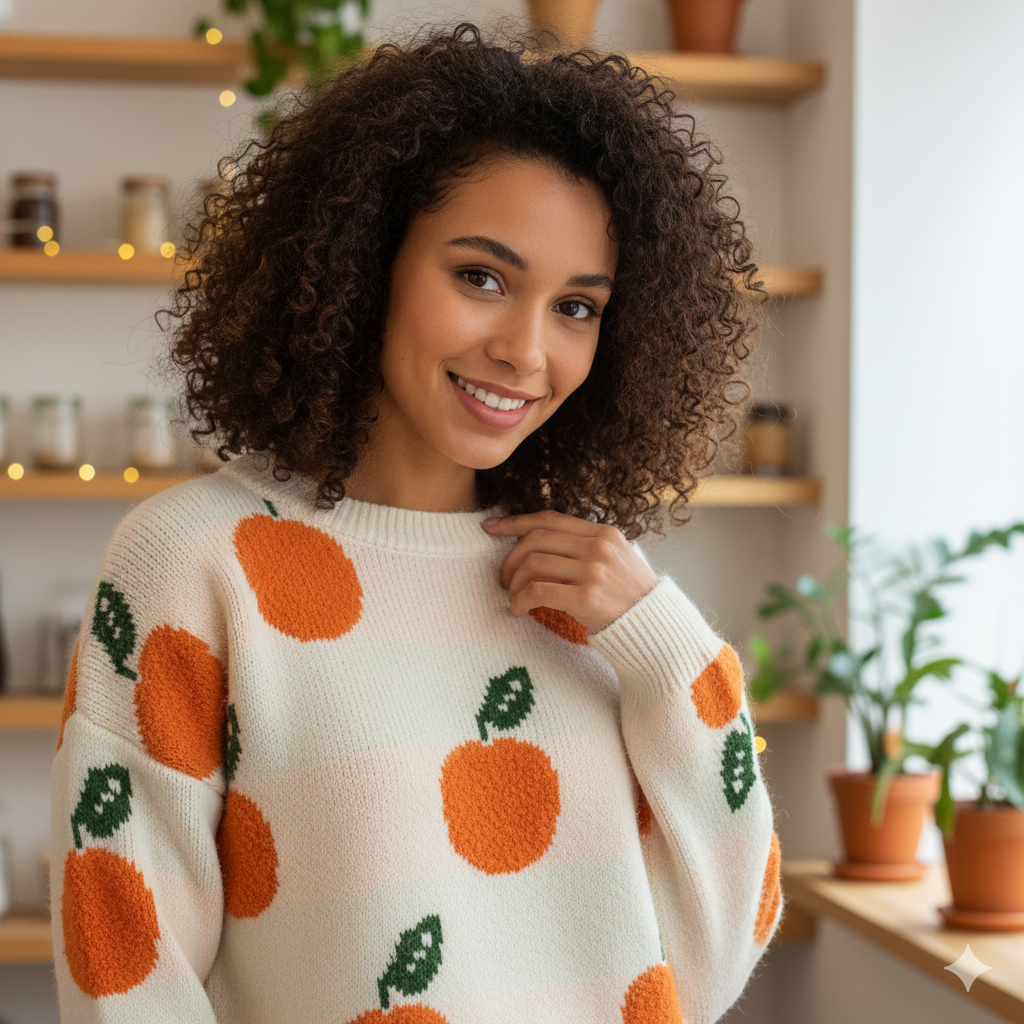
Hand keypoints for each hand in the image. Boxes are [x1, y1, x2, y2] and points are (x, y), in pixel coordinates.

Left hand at [481, 510, 658, 632]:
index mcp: (603, 533)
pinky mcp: (587, 598)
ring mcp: (594, 571)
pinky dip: (520, 600)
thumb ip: (585, 547)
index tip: (490, 527)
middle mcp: (599, 547)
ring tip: (514, 598)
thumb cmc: (630, 598)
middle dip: (510, 559)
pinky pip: (537, 591)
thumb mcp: (616, 560)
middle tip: (504, 579)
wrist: (658, 630)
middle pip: (535, 539)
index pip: (549, 519)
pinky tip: (519, 610)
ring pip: (532, 564)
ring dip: (513, 583)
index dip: (515, 522)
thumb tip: (538, 542)